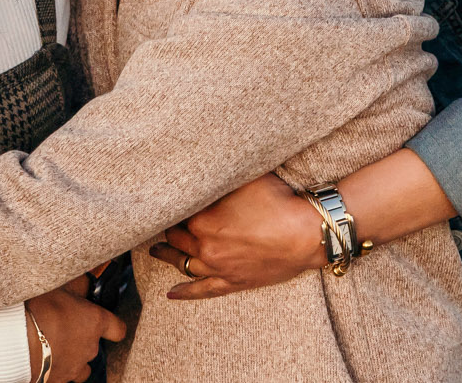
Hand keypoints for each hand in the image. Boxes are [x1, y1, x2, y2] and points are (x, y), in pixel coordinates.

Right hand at [27, 285, 125, 382]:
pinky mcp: (58, 381)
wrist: (17, 341)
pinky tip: (44, 360)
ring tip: (56, 349)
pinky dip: (56, 370)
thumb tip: (87, 280)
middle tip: (65, 329)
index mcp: (95, 322)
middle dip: (82, 340)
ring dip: (73, 360)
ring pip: (81, 368)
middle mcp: (90, 348)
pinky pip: (62, 377)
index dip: (112, 327)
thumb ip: (78, 285)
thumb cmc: (40, 310)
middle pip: (95, 347)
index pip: (118, 329)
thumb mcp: (60, 286)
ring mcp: (74, 368)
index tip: (106, 324)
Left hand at [147, 173, 324, 300]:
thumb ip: (220, 176)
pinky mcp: (233, 282)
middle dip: (169, 229)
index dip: (174, 205)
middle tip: (163, 221)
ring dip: (168, 256)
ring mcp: (218, 268)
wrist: (305, 233)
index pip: (177, 213)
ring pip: (183, 264)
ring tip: (156, 251)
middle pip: (176, 238)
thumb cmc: (278, 201)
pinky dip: (185, 292)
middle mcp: (205, 247)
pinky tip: (172, 293)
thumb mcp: (245, 178)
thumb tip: (206, 168)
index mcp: (203, 221)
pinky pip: (203, 291)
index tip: (168, 199)